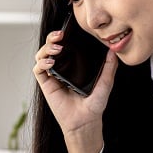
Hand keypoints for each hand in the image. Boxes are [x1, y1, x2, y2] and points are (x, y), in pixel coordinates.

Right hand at [32, 29, 117, 152]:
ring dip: (46, 48)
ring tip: (56, 48)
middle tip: (60, 35)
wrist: (86, 121)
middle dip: (52, 37)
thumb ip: (109, 67)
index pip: (65, 45)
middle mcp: (61, 68)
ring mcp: (52, 76)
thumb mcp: (105, 83)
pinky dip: (42, 63)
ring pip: (41, 55)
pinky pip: (38, 70)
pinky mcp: (46, 85)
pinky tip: (51, 63)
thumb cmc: (94, 104)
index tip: (68, 30)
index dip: (63, 36)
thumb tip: (113, 51)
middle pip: (51, 46)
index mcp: (74, 65)